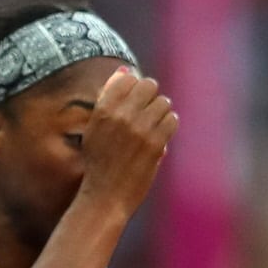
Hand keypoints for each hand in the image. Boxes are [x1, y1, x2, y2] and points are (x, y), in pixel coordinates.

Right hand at [79, 65, 178, 216]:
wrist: (105, 196)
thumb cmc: (100, 162)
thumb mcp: (95, 129)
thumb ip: (108, 99)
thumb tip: (126, 70)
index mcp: (103, 111)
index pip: (128, 78)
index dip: (134, 88)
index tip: (133, 103)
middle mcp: (121, 116)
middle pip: (149, 85)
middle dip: (150, 96)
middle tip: (146, 113)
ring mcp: (139, 130)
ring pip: (163, 102)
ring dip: (161, 112)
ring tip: (152, 127)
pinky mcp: (155, 143)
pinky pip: (172, 120)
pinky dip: (169, 126)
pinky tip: (160, 135)